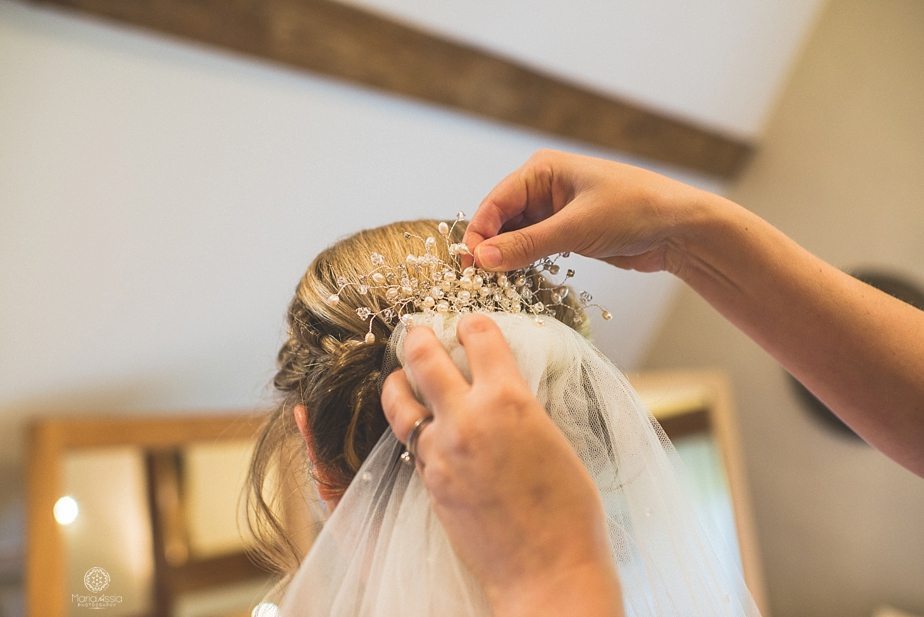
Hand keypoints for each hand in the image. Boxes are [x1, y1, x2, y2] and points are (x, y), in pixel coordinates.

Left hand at [381, 314, 621, 615]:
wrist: (547, 571)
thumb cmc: (569, 511)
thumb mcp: (555, 441)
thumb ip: (522, 409)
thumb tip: (505, 390)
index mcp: (510, 400)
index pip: (480, 338)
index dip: (474, 324)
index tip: (471, 323)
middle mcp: (468, 418)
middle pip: (423, 357)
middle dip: (418, 336)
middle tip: (417, 330)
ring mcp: (441, 451)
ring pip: (399, 399)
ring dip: (399, 380)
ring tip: (402, 375)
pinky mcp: (428, 481)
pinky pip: (409, 441)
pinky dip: (411, 425)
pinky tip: (419, 424)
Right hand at [463, 148, 714, 273]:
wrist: (679, 229)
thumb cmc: (634, 211)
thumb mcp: (576, 228)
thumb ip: (527, 245)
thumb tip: (482, 259)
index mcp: (542, 170)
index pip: (496, 202)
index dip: (479, 233)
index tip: (469, 265)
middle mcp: (543, 187)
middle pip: (500, 219)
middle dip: (489, 247)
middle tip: (478, 279)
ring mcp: (554, 211)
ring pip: (515, 236)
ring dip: (506, 258)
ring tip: (494, 284)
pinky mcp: (565, 233)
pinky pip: (532, 248)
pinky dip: (523, 263)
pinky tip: (516, 280)